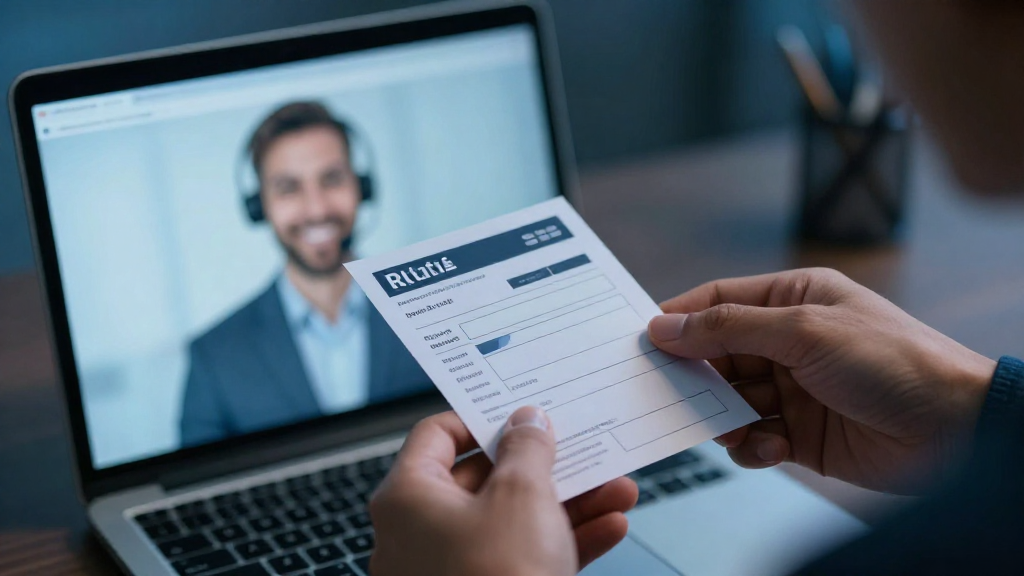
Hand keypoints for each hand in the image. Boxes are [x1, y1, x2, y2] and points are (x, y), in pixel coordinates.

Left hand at [369, 407, 637, 575]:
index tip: (521, 412)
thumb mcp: (523, 494)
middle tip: (579, 449)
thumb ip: (528, 448)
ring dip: (567, 503)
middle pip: (483, 480)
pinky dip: (561, 542)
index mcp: (407, 497)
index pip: (438, 435)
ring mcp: (446, 571)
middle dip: (543, 465)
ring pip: (510, 522)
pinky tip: (609, 528)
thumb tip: (527, 422)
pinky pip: (519, 559)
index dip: (483, 418)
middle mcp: (416, 534)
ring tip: (615, 489)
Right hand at [648, 268, 995, 493]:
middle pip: (717, 354)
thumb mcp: (803, 332)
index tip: (642, 341)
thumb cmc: (894, 362)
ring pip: (729, 400)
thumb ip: (728, 328)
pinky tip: (772, 446)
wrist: (957, 432)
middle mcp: (790, 342)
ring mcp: (795, 389)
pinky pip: (753, 438)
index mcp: (793, 300)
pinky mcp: (801, 433)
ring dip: (724, 416)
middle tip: (670, 393)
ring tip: (733, 426)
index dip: (679, 318)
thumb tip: (665, 325)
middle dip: (696, 375)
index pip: (719, 301)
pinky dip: (752, 446)